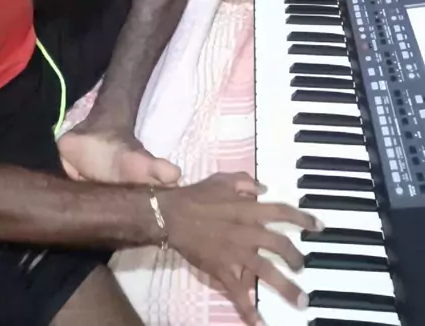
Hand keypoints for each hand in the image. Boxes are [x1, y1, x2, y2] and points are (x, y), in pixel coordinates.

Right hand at [160, 172, 321, 325]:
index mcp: (249, 209)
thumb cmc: (197, 196)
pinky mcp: (223, 270)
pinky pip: (238, 292)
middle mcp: (248, 232)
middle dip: (296, 258)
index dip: (303, 218)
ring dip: (286, 287)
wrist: (172, 216)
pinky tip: (259, 323)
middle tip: (302, 266)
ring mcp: (236, 253)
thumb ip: (245, 182)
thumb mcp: (223, 180)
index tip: (319, 227)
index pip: (282, 212)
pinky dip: (248, 310)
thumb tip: (263, 188)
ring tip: (301, 300)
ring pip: (267, 272)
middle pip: (281, 245)